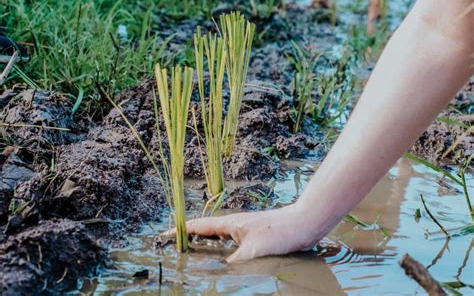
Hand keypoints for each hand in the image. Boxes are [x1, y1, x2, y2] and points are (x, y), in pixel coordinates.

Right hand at [163, 204, 316, 262]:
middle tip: (173, 248)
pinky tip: (222, 260)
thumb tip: (219, 273)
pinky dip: (219, 250)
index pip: (198, 226)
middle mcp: (234, 225)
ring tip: (191, 254)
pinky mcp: (254, 238)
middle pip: (205, 231)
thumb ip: (234, 263)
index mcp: (229, 224)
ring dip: (203, 244)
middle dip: (188, 238)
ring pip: (217, 238)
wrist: (303, 224)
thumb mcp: (253, 251)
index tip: (164, 235)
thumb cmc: (278, 233)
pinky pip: (229, 244)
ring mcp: (244, 231)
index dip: (181, 230)